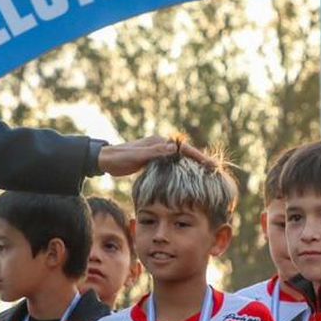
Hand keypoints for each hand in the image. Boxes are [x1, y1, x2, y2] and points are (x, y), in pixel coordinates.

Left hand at [97, 136, 216, 176]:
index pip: (183, 149)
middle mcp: (160, 144)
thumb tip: (173, 147)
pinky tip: (186, 178)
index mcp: (159, 142)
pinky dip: (181, 168)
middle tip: (215, 169)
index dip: (198, 156)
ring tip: (206, 173)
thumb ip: (154, 152)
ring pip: (179, 158)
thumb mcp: (137, 156)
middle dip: (200, 160)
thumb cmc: (119, 159)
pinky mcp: (153, 159)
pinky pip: (172, 164)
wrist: (105, 160)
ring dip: (192, 164)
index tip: (210, 164)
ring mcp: (157, 151)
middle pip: (185, 152)